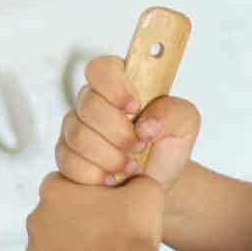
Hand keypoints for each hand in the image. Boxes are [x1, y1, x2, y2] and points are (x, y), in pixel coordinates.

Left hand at [26, 172, 163, 250]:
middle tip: (105, 234)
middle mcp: (35, 219)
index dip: (86, 195)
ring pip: (51, 249)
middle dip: (75, 224)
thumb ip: (131, 178)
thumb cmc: (134, 230)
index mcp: (53, 190)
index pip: (64, 185)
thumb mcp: (145, 189)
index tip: (106, 207)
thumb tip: (129, 180)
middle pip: (54, 217)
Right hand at [55, 56, 200, 192]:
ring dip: (110, 156)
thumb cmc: (167, 146)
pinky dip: (95, 174)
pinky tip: (112, 178)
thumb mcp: (186, 124)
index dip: (115, 86)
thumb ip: (175, 112)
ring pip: (78, 136)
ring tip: (131, 165)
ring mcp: (74, 128)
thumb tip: (146, 124)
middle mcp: (91, 102)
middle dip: (119, 132)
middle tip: (140, 145)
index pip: (101, 68)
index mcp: (120, 84)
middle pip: (89, 105)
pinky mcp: (65, 156)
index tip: (135, 107)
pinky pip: (69, 162)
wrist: (156, 183)